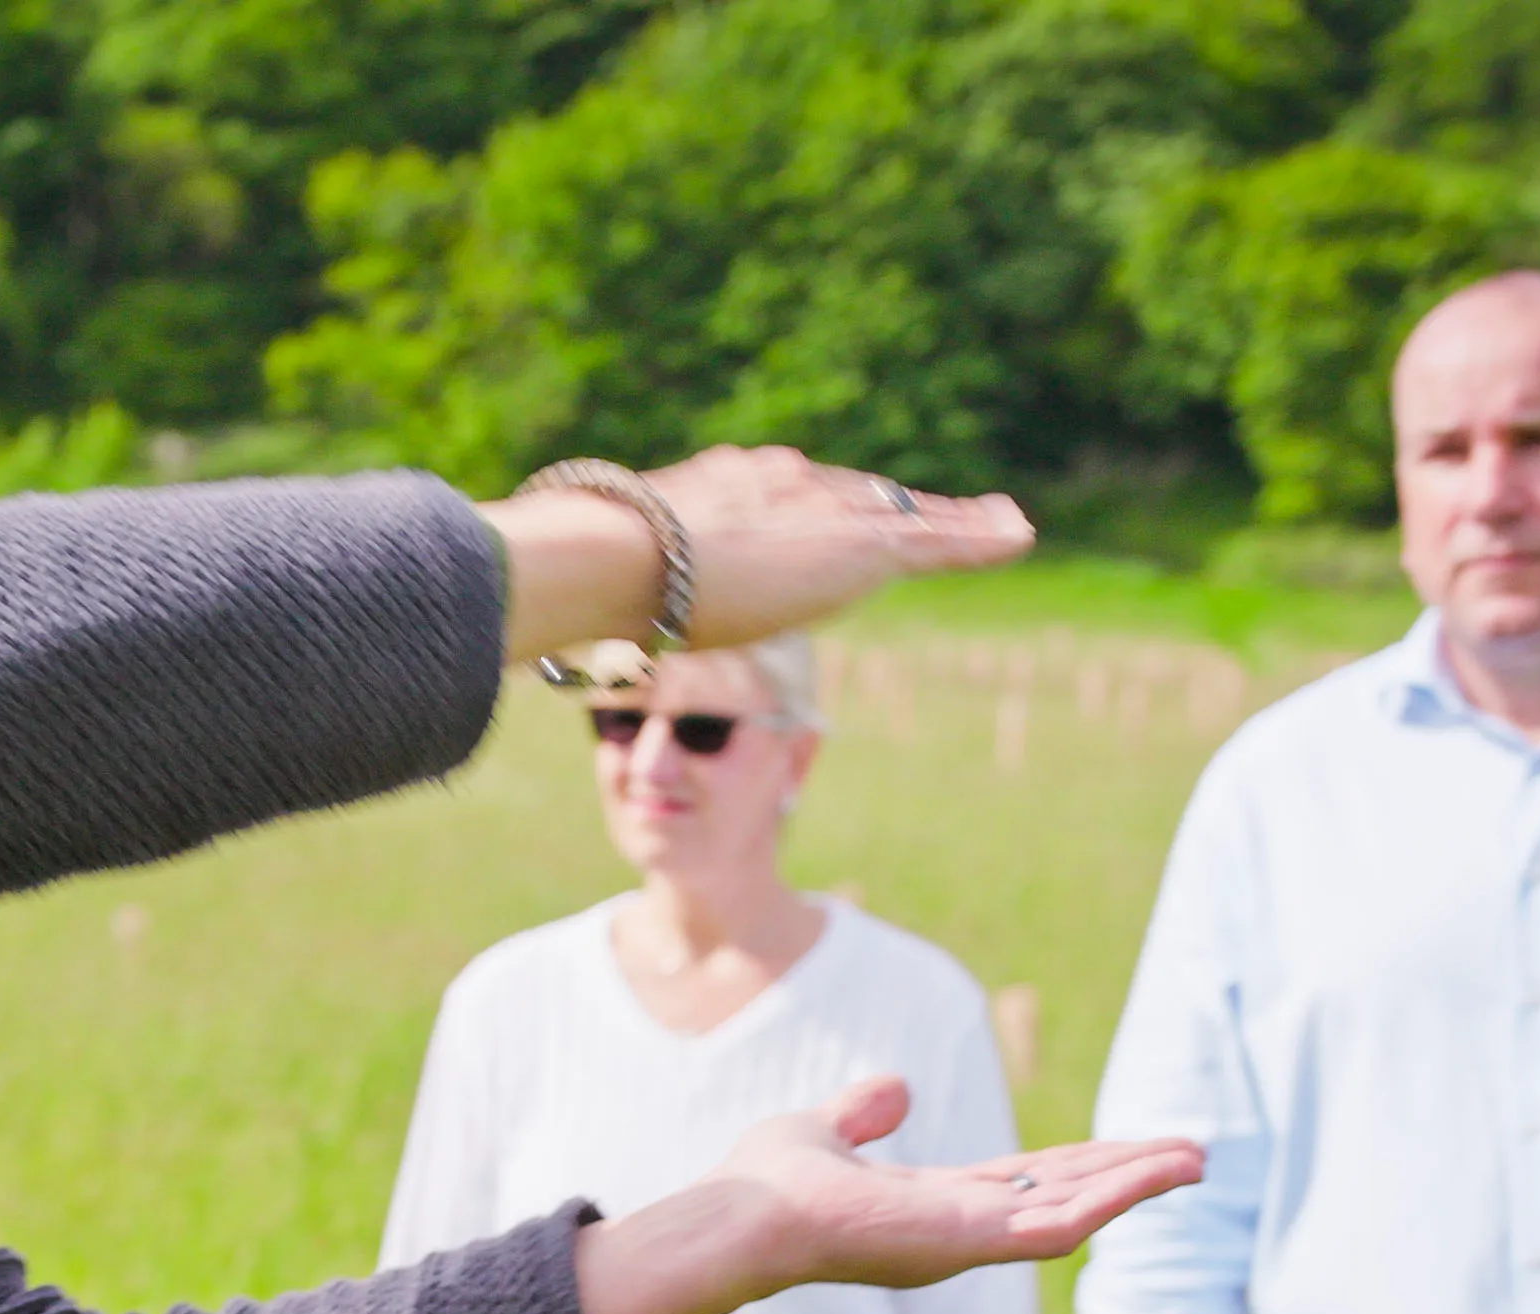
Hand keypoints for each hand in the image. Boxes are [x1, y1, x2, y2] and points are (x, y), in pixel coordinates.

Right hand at [486, 446, 1035, 661]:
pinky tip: (1017, 532)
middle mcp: (775, 481)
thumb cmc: (582, 571)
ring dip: (953, 519)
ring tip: (1003, 523)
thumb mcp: (589, 580)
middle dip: (889, 507)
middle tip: (932, 517)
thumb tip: (522, 606)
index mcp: (715, 487)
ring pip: (900, 512)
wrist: (611, 555)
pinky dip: (978, 535)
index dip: (811, 510)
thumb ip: (583, 588)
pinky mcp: (856, 544)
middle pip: (846, 496)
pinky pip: (932, 537)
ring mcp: (816, 509)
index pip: (780, 497)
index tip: (830, 513)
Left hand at [574, 1075, 1201, 1313]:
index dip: (1084, 1165)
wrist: (742, 1214)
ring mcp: (971, 1241)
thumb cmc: (768, 1184)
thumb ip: (863, 1113)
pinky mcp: (972, 1242)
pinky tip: (1154, 1172)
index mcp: (939, 1203)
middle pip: (1066, 1198)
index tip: (1133, 1148)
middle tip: (1191, 1156)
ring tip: (1194, 1159)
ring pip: (1078, 1214)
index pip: (1029, 1184)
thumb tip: (896, 1089)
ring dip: (1136, 1186)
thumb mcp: (826, 1131)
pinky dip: (1112, 1197)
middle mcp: (963, 1228)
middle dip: (1127, 1177)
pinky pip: (1061, 1224)